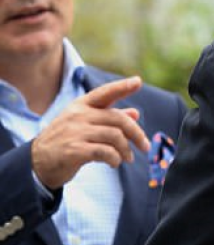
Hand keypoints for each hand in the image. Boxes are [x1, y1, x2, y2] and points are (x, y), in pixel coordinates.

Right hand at [31, 76, 149, 188]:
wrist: (37, 163)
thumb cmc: (65, 141)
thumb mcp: (84, 124)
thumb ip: (109, 118)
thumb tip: (135, 113)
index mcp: (81, 105)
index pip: (105, 92)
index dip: (122, 86)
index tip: (138, 81)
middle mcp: (78, 115)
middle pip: (118, 119)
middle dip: (136, 133)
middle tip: (145, 146)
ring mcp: (75, 132)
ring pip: (115, 136)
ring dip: (126, 150)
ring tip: (127, 158)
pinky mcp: (74, 150)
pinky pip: (106, 152)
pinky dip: (115, 159)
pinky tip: (114, 163)